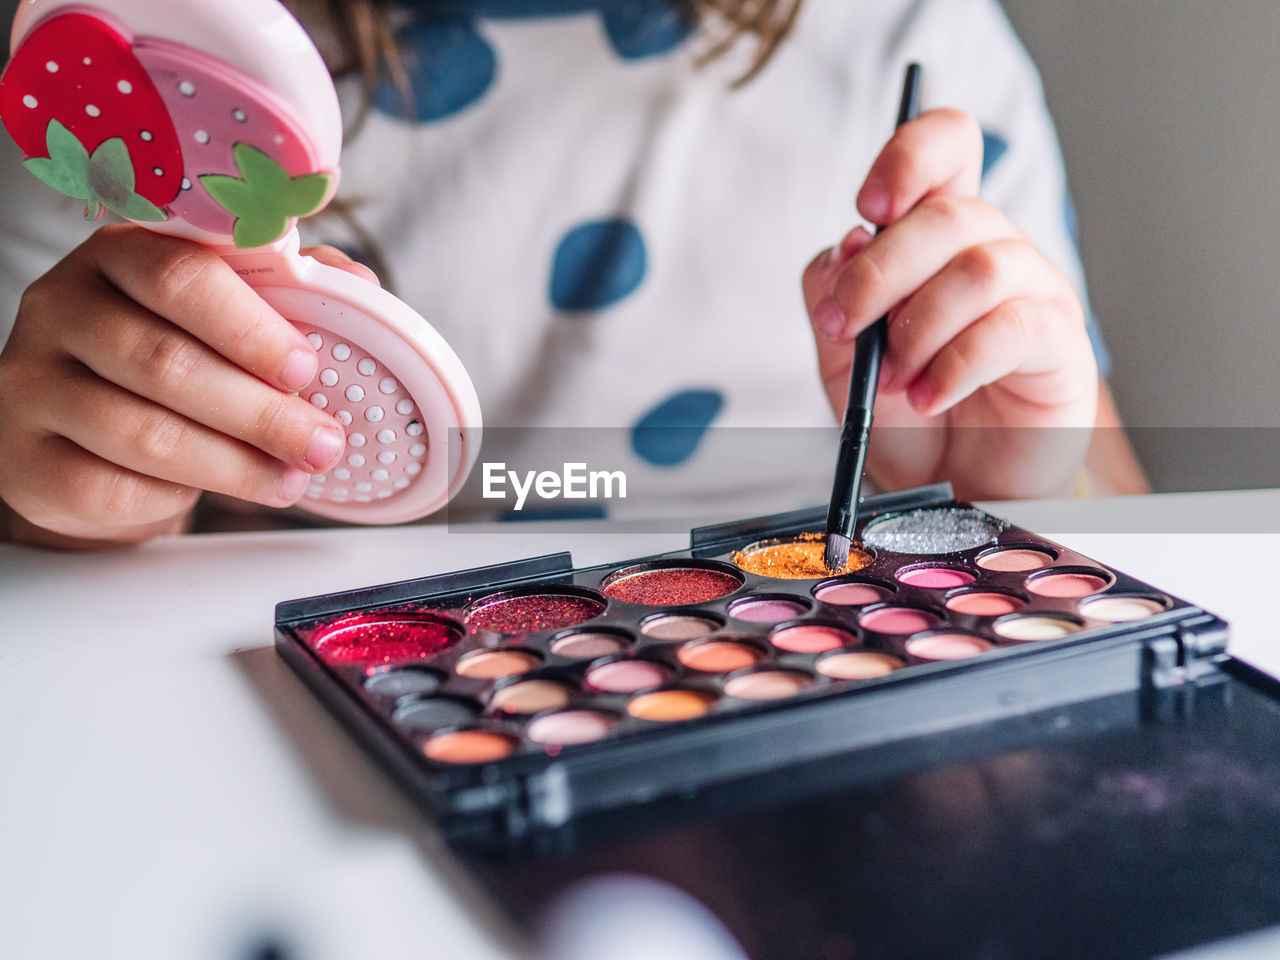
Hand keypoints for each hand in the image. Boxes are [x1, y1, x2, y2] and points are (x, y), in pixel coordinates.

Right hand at [0, 224, 373, 546]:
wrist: (84, 434)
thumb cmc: (170, 361)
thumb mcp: (222, 312)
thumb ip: (287, 289)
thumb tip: (357, 289)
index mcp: (117, 256)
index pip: (179, 274)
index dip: (250, 327)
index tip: (307, 369)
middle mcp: (59, 309)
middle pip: (165, 361)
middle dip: (262, 412)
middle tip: (322, 442)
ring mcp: (31, 384)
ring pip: (145, 433)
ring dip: (236, 465)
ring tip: (291, 477)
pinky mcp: (24, 460)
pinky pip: (112, 486)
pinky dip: (177, 495)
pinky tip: (216, 490)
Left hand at [802, 109, 1098, 499]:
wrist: (947, 484)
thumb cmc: (903, 412)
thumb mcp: (842, 353)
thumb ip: (833, 295)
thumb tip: (847, 245)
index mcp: (941, 234)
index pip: (948, 146)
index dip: (909, 157)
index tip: (868, 207)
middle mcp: (995, 249)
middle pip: (949, 212)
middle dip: (880, 272)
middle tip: (846, 326)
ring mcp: (1036, 292)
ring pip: (980, 268)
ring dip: (918, 328)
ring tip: (893, 379)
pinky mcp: (1061, 345)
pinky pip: (1012, 330)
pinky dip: (954, 365)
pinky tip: (927, 397)